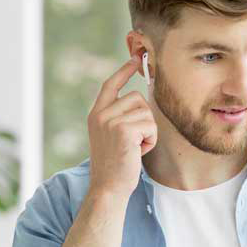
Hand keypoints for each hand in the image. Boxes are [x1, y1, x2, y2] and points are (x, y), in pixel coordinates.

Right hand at [87, 56, 157, 198]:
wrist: (108, 188)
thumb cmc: (115, 166)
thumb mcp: (112, 136)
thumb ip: (118, 117)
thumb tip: (139, 100)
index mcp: (96, 114)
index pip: (110, 85)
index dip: (124, 70)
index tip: (135, 58)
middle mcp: (100, 115)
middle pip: (137, 98)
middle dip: (145, 118)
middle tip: (135, 140)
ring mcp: (110, 121)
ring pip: (146, 112)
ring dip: (148, 131)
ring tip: (135, 148)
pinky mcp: (123, 130)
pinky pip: (150, 126)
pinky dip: (150, 141)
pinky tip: (138, 152)